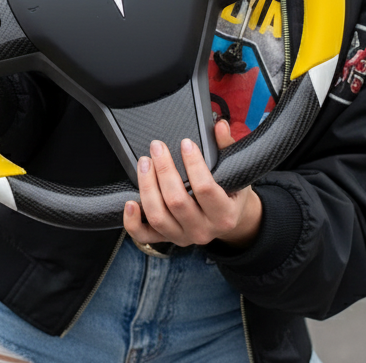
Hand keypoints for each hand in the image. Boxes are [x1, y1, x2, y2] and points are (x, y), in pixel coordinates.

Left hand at [123, 120, 262, 248]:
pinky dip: (133, 221)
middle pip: (177, 201)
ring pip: (158, 216)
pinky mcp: (167, 239)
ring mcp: (183, 237)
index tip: (185, 143)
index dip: (193, 164)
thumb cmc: (230, 194)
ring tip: (144, 163)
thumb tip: (220, 126)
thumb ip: (227, 147)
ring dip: (147, 187)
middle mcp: (203, 230)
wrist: (228, 220)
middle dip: (164, 169)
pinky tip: (130, 202)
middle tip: (157, 147)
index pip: (205, 189)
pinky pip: (144, 235)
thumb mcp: (235, 172)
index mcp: (224, 214)